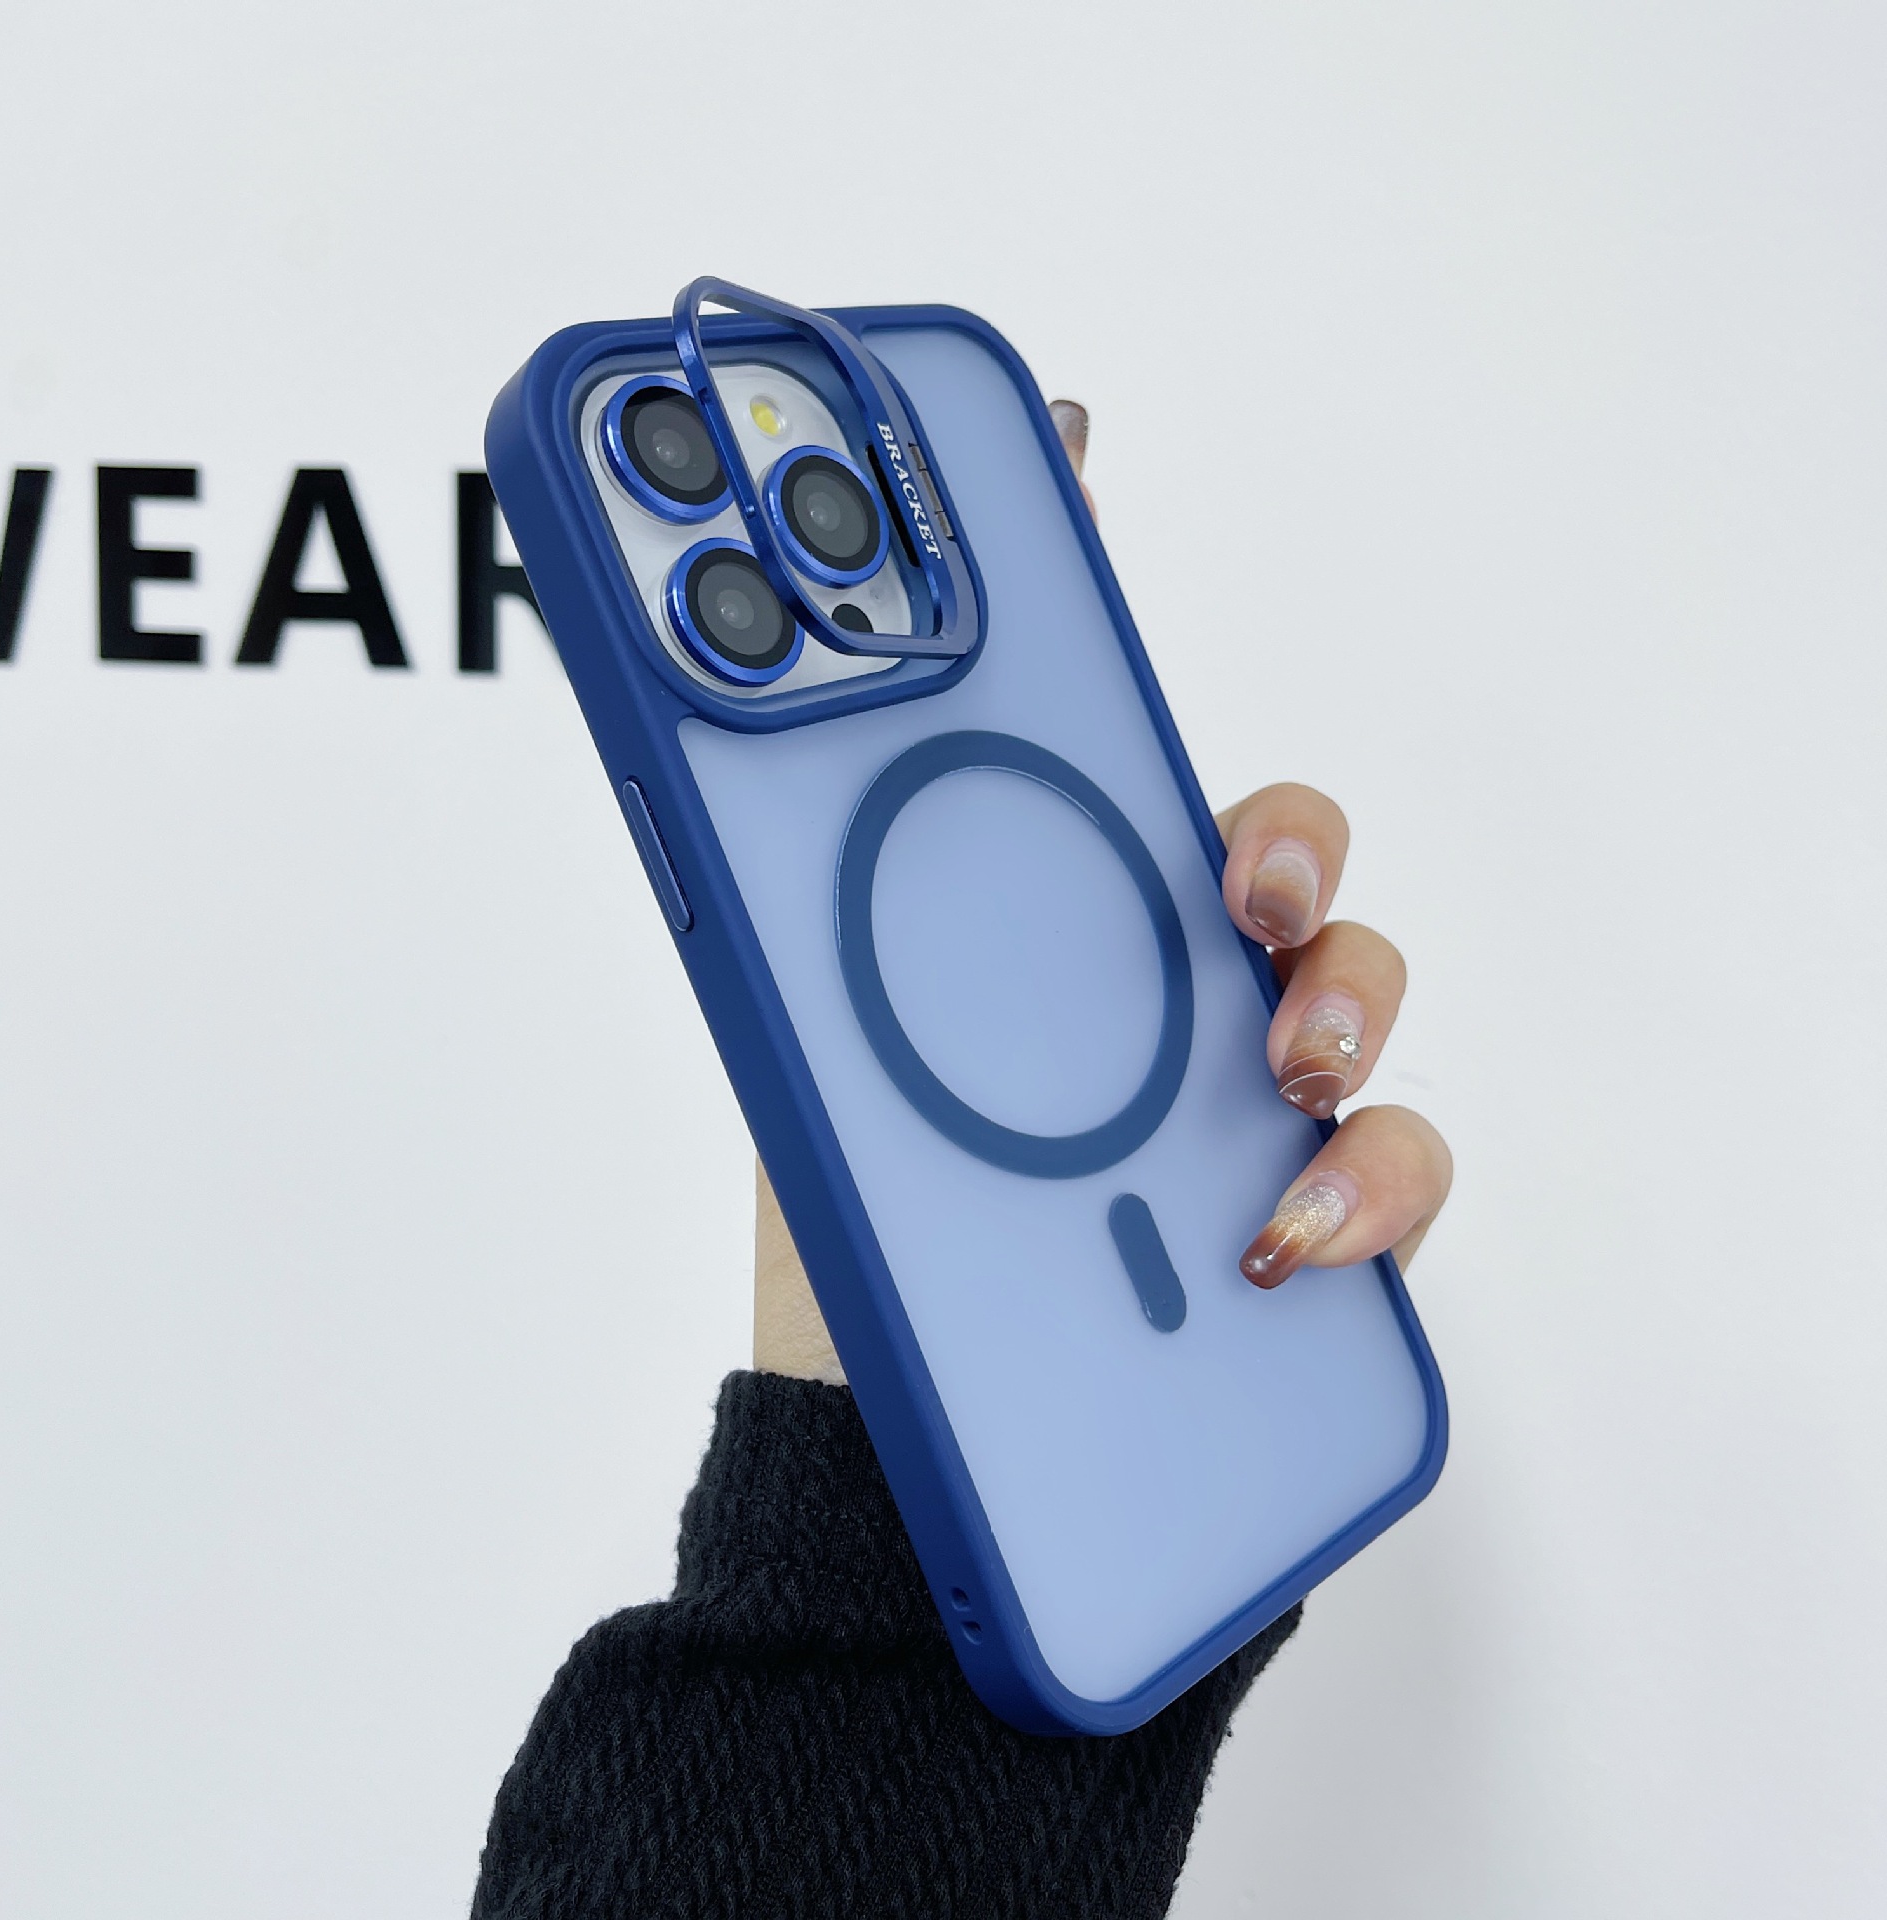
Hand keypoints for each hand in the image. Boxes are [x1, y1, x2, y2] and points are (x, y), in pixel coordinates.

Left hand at [753, 401, 1451, 1376]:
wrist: (883, 1435)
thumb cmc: (844, 1220)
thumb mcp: (790, 1034)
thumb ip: (774, 875)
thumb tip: (693, 693)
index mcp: (1027, 915)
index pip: (1067, 724)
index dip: (1068, 582)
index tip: (1048, 450)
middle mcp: (1152, 983)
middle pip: (1265, 843)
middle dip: (1275, 832)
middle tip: (1232, 870)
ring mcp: (1238, 1093)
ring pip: (1354, 982)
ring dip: (1342, 995)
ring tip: (1282, 1063)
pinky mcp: (1307, 1213)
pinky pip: (1395, 1165)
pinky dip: (1369, 1182)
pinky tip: (1286, 1227)